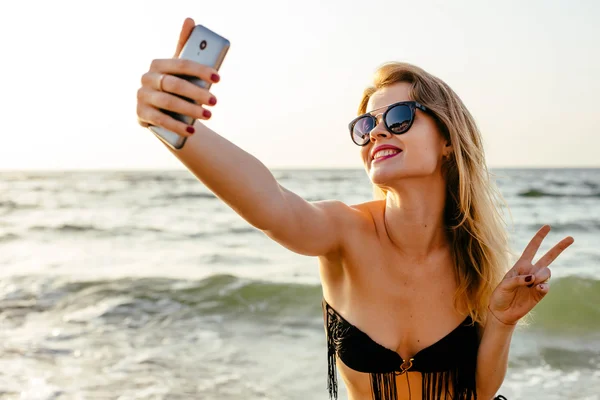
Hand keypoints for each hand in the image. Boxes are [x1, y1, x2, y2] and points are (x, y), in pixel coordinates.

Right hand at [136, 18, 220, 135]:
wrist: (164, 112)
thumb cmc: (177, 87)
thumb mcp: (182, 70)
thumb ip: (186, 48)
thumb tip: (189, 20)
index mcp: (158, 64)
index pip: (181, 64)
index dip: (200, 70)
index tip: (218, 77)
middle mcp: (147, 78)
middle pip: (174, 84)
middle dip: (197, 93)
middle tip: (215, 101)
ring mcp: (142, 96)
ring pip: (167, 102)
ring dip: (190, 110)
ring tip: (208, 115)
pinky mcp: (141, 114)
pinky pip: (159, 120)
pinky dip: (177, 126)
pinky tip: (191, 130)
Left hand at [488, 225, 573, 325]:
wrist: (502, 312)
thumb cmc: (500, 296)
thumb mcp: (504, 285)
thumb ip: (518, 280)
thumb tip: (534, 279)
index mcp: (520, 265)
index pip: (531, 248)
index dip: (539, 238)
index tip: (547, 226)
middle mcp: (530, 271)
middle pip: (548, 257)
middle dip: (559, 247)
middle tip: (571, 238)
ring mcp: (536, 283)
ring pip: (547, 272)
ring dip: (541, 275)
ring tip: (532, 282)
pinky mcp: (539, 294)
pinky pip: (546, 287)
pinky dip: (543, 287)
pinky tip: (537, 289)